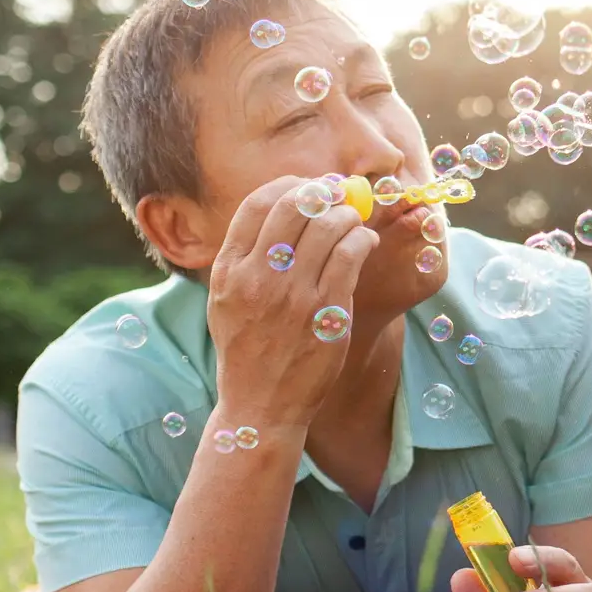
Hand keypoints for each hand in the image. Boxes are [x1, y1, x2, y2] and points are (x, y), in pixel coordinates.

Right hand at [209, 175, 378, 427]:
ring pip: (329, 224)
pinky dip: (363, 239)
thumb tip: (281, 209)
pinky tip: (365, 243)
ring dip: (348, 215)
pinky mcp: (326, 311)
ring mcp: (293, 294)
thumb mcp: (226, 301)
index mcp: (229, 270)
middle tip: (338, 196)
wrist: (260, 405)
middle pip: (294, 205)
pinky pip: (351, 254)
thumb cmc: (248, 351)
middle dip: (322, 192)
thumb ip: (245, 258)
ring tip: (353, 223)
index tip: (307, 188)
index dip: (288, 186)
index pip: (257, 204)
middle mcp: (257, 277)